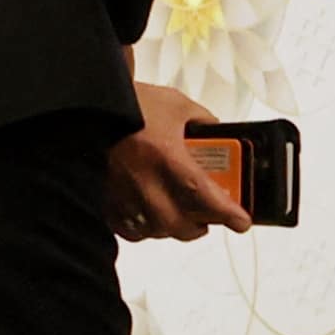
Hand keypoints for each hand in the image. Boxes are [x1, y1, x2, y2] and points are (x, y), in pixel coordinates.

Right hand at [104, 82, 250, 242]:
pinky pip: (128, 228)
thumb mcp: (177, 105)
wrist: (93, 107)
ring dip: (174, 227)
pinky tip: (151, 218)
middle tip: (210, 217)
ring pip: (154, 230)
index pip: (202, 194)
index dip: (226, 213)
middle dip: (201, 226)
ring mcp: (122, 193)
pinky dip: (144, 229)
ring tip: (182, 217)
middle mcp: (143, 180)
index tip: (241, 221)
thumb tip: (219, 135)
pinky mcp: (105, 198)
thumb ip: (203, 122)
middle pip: (179, 224)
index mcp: (165, 155)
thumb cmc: (131, 104)